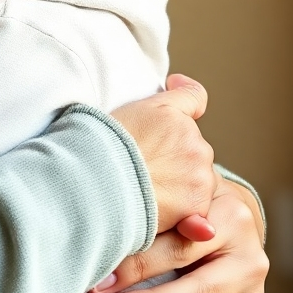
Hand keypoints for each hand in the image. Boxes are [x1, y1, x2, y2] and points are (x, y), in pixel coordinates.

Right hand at [110, 74, 216, 231]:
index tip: (171, 102)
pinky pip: (197, 208)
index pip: (193, 96)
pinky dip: (180, 210)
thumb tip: (177, 82)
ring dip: (179, 185)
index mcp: (173, 114)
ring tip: (145, 190)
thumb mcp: (125, 110)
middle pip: (192, 148)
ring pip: (197, 179)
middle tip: (143, 167)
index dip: (182, 99)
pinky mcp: (198, 207)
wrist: (94, 184)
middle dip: (175, 156)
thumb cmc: (100, 147)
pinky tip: (153, 206)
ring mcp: (199, 176)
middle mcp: (194, 142)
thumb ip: (158, 102)